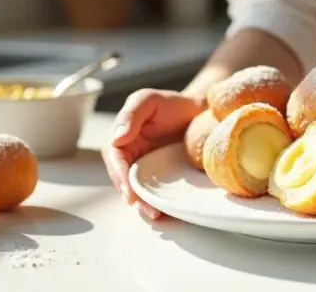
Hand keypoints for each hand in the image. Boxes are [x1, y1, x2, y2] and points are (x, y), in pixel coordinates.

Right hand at [102, 89, 202, 219]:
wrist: (200, 111)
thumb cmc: (172, 103)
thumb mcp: (148, 100)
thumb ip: (131, 116)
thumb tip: (116, 138)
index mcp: (122, 137)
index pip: (115, 159)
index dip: (120, 176)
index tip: (128, 191)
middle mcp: (131, 155)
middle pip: (124, 179)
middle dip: (132, 195)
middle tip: (146, 209)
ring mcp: (147, 167)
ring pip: (140, 188)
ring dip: (145, 203)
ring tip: (155, 214)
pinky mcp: (163, 175)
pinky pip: (157, 190)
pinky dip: (159, 202)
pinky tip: (167, 212)